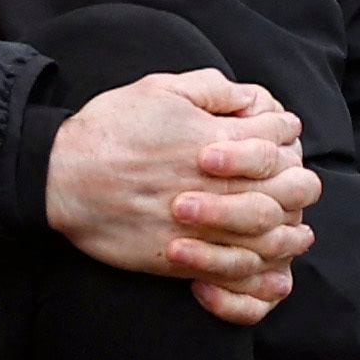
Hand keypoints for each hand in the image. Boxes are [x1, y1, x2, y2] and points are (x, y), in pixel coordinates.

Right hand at [45, 71, 318, 324]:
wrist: (59, 176)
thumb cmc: (108, 129)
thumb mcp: (159, 89)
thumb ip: (210, 89)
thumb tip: (248, 97)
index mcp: (214, 139)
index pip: (277, 137)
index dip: (286, 135)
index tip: (283, 137)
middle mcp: (215, 185)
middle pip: (286, 189)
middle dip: (299, 184)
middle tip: (296, 184)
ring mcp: (201, 225)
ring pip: (268, 234)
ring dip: (289, 231)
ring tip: (295, 230)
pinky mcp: (181, 258)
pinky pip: (235, 270)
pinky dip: (259, 271)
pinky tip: (268, 266)